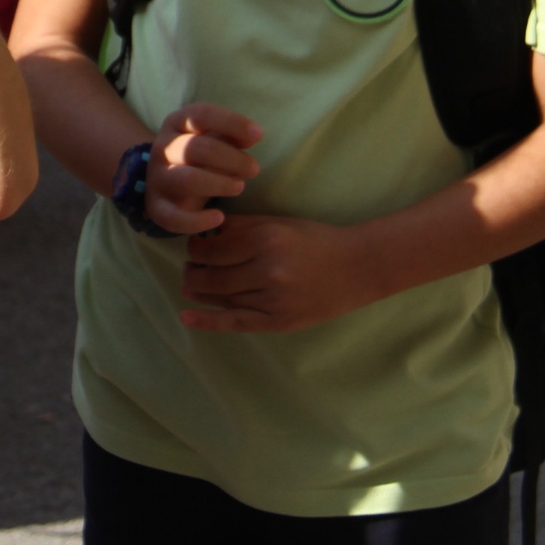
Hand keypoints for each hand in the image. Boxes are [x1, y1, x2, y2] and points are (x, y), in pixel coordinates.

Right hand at [143, 103, 261, 233]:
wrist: (161, 180)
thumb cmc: (195, 154)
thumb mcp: (210, 137)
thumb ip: (230, 135)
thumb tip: (253, 136)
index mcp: (176, 123)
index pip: (202, 115)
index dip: (231, 123)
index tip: (258, 135)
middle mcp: (163, 148)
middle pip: (196, 149)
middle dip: (231, 159)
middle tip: (255, 169)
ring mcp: (158, 178)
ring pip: (186, 180)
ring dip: (218, 184)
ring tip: (240, 187)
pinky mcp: (157, 207)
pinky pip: (173, 217)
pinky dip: (197, 221)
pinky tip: (219, 218)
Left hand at [179, 213, 385, 331]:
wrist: (357, 267)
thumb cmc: (315, 239)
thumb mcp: (277, 223)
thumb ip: (239, 226)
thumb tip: (203, 233)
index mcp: (265, 240)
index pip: (212, 249)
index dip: (196, 248)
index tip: (194, 246)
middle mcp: (267, 271)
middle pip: (211, 275)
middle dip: (193, 270)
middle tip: (190, 265)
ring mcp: (273, 299)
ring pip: (221, 297)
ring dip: (199, 290)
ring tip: (191, 284)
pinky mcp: (279, 321)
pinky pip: (236, 322)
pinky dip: (209, 321)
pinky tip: (187, 316)